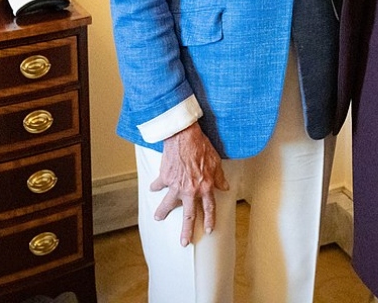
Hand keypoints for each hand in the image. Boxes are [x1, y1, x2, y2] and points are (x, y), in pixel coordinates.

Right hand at [150, 122, 228, 245]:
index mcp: (205, 187)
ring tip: (158, 217)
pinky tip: (152, 188)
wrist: (184, 136)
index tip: (207, 230)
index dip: (209, 220)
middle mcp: (190, 190)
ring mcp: (176, 185)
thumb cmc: (201, 147)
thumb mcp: (216, 162)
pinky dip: (155, 186)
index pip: (209, 208)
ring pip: (168, 203)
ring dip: (162, 211)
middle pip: (188, 214)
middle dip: (186, 230)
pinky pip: (158, 184)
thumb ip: (219, 177)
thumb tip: (225, 187)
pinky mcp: (165, 177)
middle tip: (184, 243)